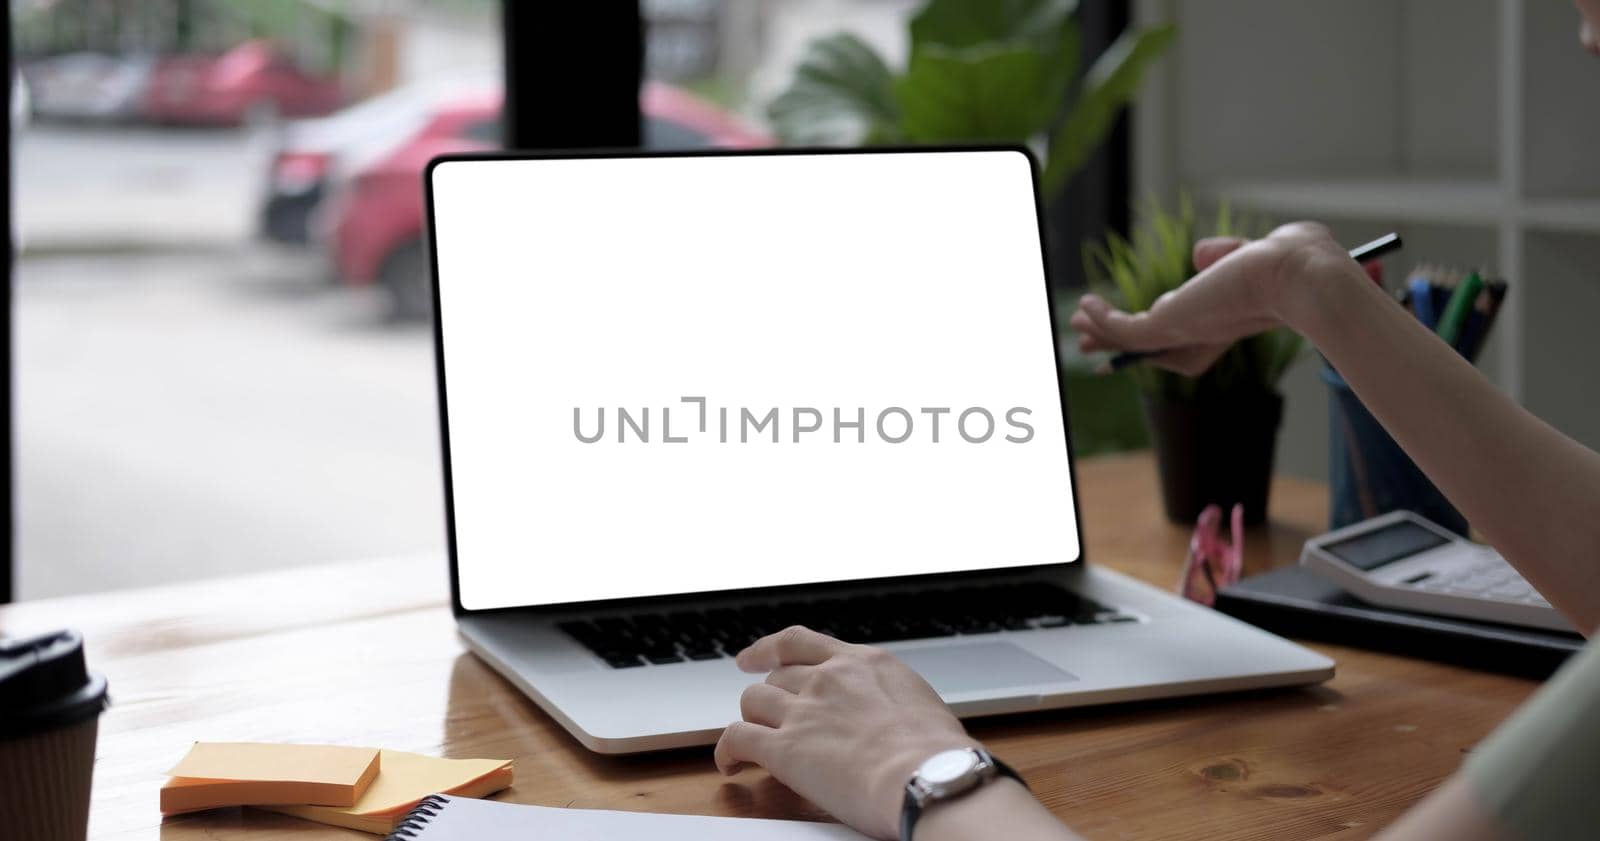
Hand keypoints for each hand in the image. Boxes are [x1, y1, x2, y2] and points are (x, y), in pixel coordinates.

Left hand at [715, 626, 979, 839]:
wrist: (930, 775)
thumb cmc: (939, 753)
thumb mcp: (917, 702)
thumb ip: (887, 701)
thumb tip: (889, 720)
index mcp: (863, 663)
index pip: (802, 643)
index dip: (770, 648)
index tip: (754, 657)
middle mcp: (828, 678)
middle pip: (777, 677)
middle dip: (770, 697)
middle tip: (769, 717)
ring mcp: (804, 710)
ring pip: (753, 702)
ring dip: (751, 721)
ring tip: (751, 741)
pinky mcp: (784, 747)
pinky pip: (738, 739)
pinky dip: (728, 751)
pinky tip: (731, 764)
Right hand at [1070, 221, 1359, 376]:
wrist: (1301, 273)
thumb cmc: (1296, 260)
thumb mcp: (1257, 251)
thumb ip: (1228, 252)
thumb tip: (1202, 256)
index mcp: (1230, 322)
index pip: (1189, 338)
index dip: (1161, 337)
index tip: (1146, 322)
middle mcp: (1205, 332)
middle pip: (1154, 347)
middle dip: (1121, 345)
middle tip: (1093, 344)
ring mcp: (1185, 330)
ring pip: (1133, 340)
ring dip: (1102, 333)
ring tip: (1076, 326)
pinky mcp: (1169, 323)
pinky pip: (1124, 328)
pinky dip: (1101, 320)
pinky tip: (1085, 307)